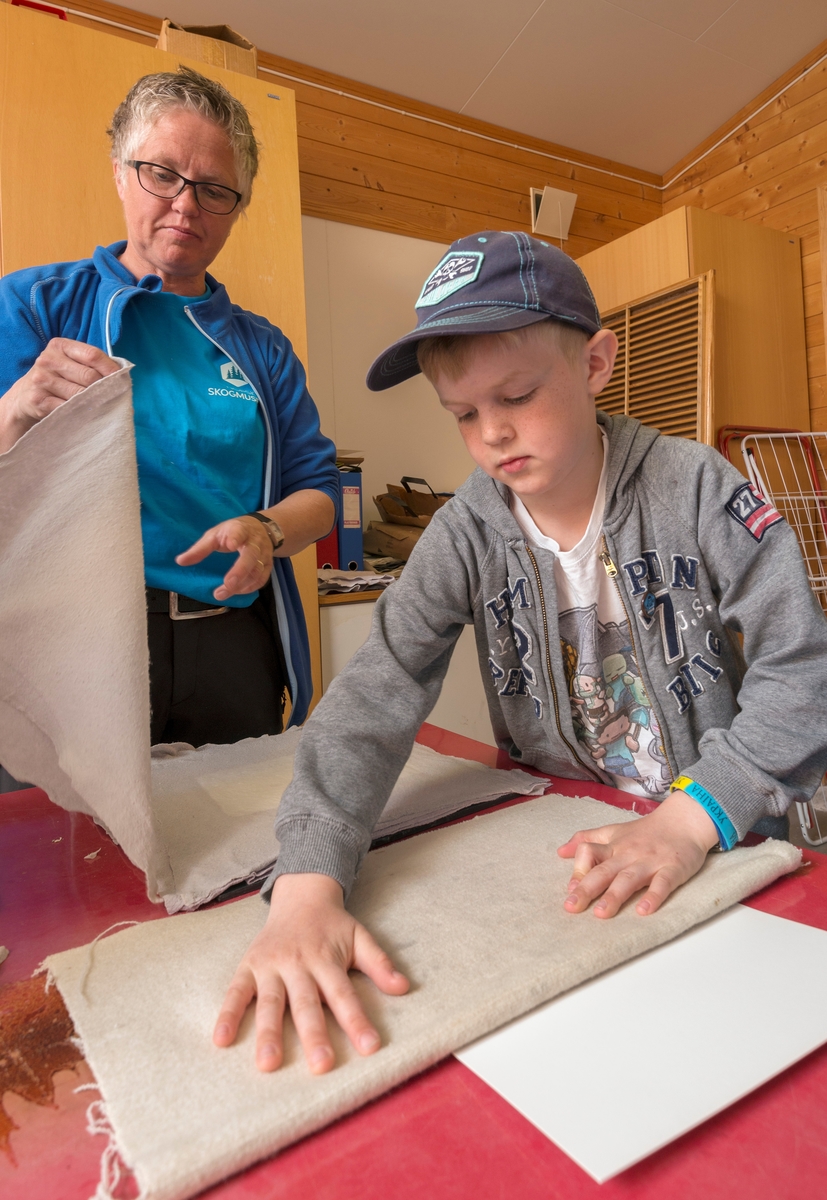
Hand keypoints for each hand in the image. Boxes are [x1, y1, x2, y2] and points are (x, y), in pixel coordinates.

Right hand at [0, 338, 118, 449]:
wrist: (24, 398)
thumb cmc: (57, 380)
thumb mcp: (69, 364)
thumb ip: (91, 364)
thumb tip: (122, 375)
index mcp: (59, 346)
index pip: (92, 355)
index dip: (111, 369)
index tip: (122, 380)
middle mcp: (48, 360)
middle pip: (89, 376)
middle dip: (104, 389)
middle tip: (113, 398)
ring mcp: (41, 380)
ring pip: (80, 395)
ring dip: (94, 403)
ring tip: (100, 407)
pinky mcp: (38, 400)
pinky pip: (69, 408)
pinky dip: (81, 413)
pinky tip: (85, 414)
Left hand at [176, 514, 273, 600]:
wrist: (261, 528)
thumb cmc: (233, 532)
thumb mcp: (215, 534)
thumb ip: (200, 549)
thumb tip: (180, 561)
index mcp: (240, 529)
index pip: (239, 532)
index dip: (235, 537)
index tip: (230, 544)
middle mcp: (255, 542)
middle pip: (251, 556)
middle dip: (240, 571)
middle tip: (227, 584)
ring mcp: (264, 554)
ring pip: (257, 571)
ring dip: (241, 585)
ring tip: (222, 593)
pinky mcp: (268, 565)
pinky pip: (261, 579)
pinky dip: (249, 588)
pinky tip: (236, 592)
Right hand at [213, 873, 408, 1072]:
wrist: (300, 896)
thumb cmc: (332, 926)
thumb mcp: (360, 937)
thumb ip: (379, 963)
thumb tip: (404, 987)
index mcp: (326, 958)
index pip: (344, 994)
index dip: (357, 1021)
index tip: (369, 1047)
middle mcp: (298, 963)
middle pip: (306, 1003)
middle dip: (313, 1034)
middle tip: (321, 1065)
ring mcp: (270, 965)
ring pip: (271, 1002)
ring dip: (268, 1032)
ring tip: (268, 1063)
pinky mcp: (249, 966)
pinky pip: (236, 991)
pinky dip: (228, 1014)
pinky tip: (221, 1039)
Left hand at [557, 790, 719, 917]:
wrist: (685, 820)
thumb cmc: (647, 831)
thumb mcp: (614, 831)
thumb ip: (588, 840)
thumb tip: (560, 851)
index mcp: (614, 845)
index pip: (589, 853)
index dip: (578, 871)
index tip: (570, 889)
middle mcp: (629, 853)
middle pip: (604, 870)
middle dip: (587, 888)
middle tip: (571, 906)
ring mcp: (651, 861)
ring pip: (629, 878)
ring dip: (615, 896)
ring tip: (601, 913)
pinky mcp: (673, 868)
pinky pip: (663, 883)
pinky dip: (653, 896)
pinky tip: (643, 911)